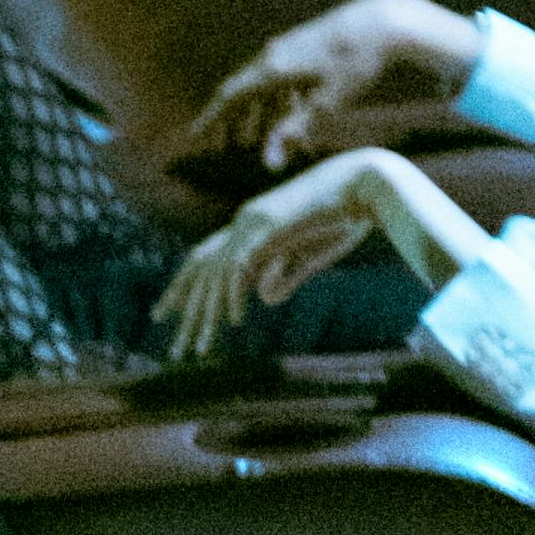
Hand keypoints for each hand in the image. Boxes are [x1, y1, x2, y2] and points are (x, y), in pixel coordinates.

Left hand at [146, 144, 492, 356]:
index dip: (183, 288)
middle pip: (199, 269)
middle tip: (169, 340)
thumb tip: (264, 299)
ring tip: (198, 348)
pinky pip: (242, 267)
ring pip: (216, 275)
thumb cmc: (344, 218)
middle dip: (181, 305)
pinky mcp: (269, 226)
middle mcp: (243, 224)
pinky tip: (233, 320)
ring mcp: (254, 223)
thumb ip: (284, 276)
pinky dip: (234, 296)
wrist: (368, 186)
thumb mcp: (308, 257)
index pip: (203, 260)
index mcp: (250, 229)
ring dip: (205, 314)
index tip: (166, 313)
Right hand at [172, 0, 482, 181]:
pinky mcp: (305, 45)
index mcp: (272, 69)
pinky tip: (293, 112)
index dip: (210, 119)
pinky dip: (279, 99)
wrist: (384, 22)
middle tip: (225, 145)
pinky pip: (281, 76)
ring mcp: (289, 48)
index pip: (229, 97)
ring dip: (257, 112)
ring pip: (263, 84)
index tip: (194, 137)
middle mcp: (274, 55)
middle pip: (242, 90)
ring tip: (258, 137)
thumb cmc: (356, 64)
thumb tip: (268, 164)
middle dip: (231, 120)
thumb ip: (293, 132)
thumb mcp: (326, 103)